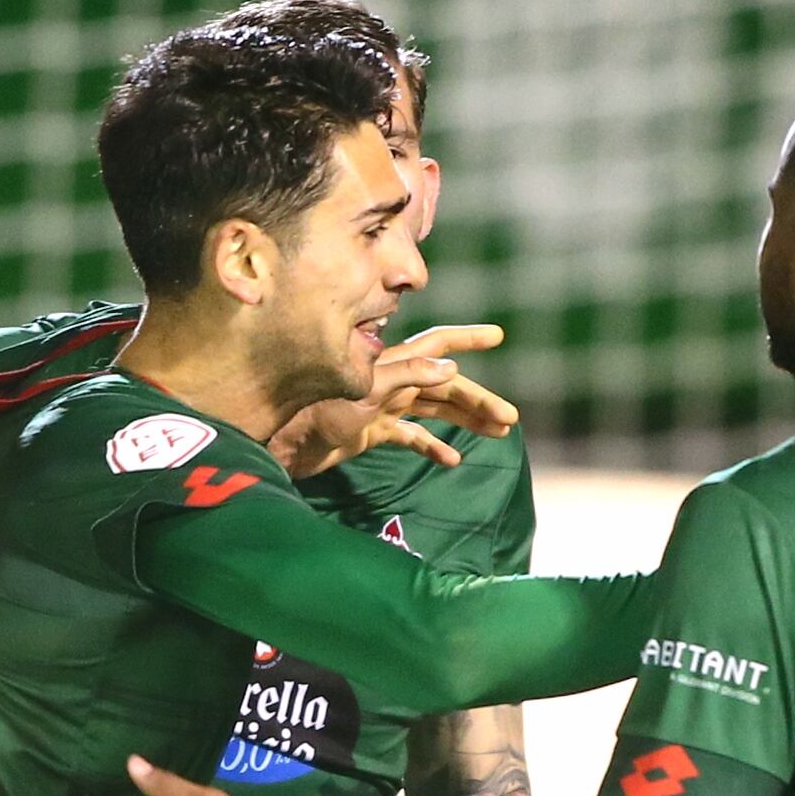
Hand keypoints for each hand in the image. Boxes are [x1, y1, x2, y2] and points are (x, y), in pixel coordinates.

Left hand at [269, 325, 518, 477]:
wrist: (284, 445)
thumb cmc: (318, 412)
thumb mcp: (365, 390)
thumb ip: (407, 375)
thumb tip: (453, 368)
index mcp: (393, 365)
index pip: (438, 344)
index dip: (468, 339)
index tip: (499, 335)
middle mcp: (392, 382)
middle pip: (446, 386)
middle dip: (479, 400)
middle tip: (510, 417)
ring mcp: (383, 407)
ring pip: (434, 410)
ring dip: (465, 421)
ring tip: (497, 434)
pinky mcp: (372, 432)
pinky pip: (411, 437)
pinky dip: (432, 446)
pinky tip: (451, 460)